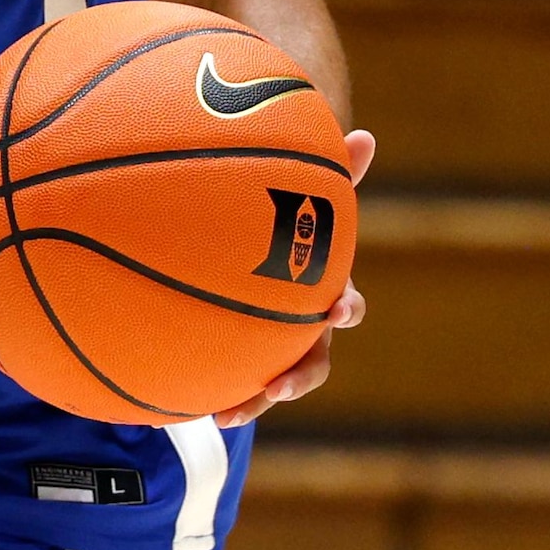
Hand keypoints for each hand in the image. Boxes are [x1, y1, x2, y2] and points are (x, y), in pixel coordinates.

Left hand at [228, 126, 372, 420]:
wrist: (254, 262)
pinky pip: (233, 384)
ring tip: (230, 414)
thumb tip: (368, 135)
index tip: (336, 310)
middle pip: (315, 362)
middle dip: (302, 377)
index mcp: (323, 293)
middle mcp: (304, 330)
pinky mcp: (245, 362)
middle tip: (283, 387)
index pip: (348, 306)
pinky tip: (181, 406)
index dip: (347, 310)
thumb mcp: (307, 199)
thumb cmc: (288, 226)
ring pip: (273, 384)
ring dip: (255, 400)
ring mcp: (276, 350)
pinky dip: (214, 395)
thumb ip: (332, 175)